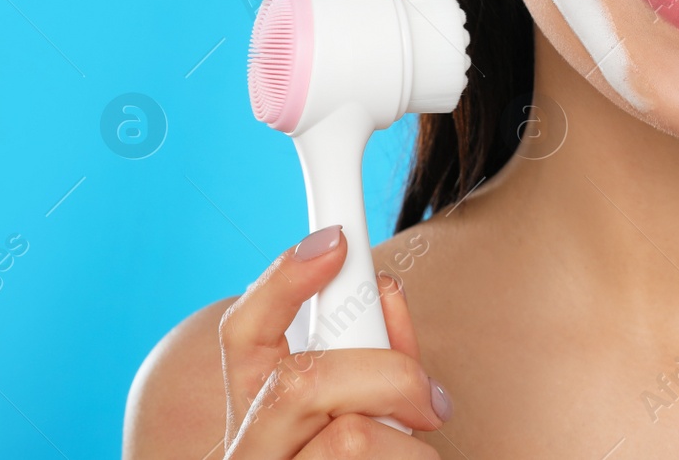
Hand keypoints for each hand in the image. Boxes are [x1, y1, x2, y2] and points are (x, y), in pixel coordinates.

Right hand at [217, 225, 452, 457]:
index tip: (334, 241)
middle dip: (386, 374)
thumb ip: (379, 355)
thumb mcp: (375, 409)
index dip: (282, 281)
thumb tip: (386, 293)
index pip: (245, 334)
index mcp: (259, 414)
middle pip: (302, 382)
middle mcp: (251, 451)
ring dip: (410, 448)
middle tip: (432, 402)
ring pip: (351, 439)